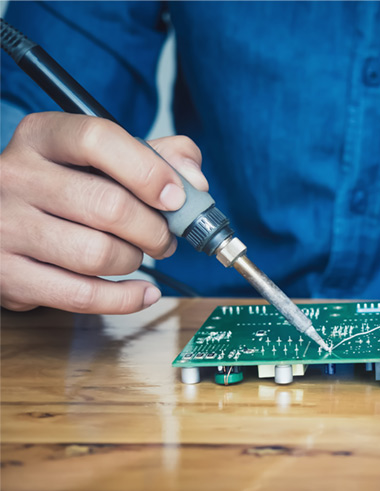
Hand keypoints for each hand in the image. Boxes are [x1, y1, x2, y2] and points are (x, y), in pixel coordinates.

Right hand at [0, 112, 208, 313]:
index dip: (148, 171)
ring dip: (135, 261)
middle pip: (109, 206)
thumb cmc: (67, 188)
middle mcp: (16, 176)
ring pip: (98, 254)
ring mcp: (6, 227)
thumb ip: (157, 156)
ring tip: (139, 255)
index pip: (97, 140)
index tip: (177, 197)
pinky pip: (83, 295)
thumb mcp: (103, 159)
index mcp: (42, 137)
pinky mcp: (8, 276)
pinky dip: (126, 299)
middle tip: (165, 238)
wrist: (1, 222)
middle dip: (155, 230)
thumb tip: (194, 181)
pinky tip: (143, 292)